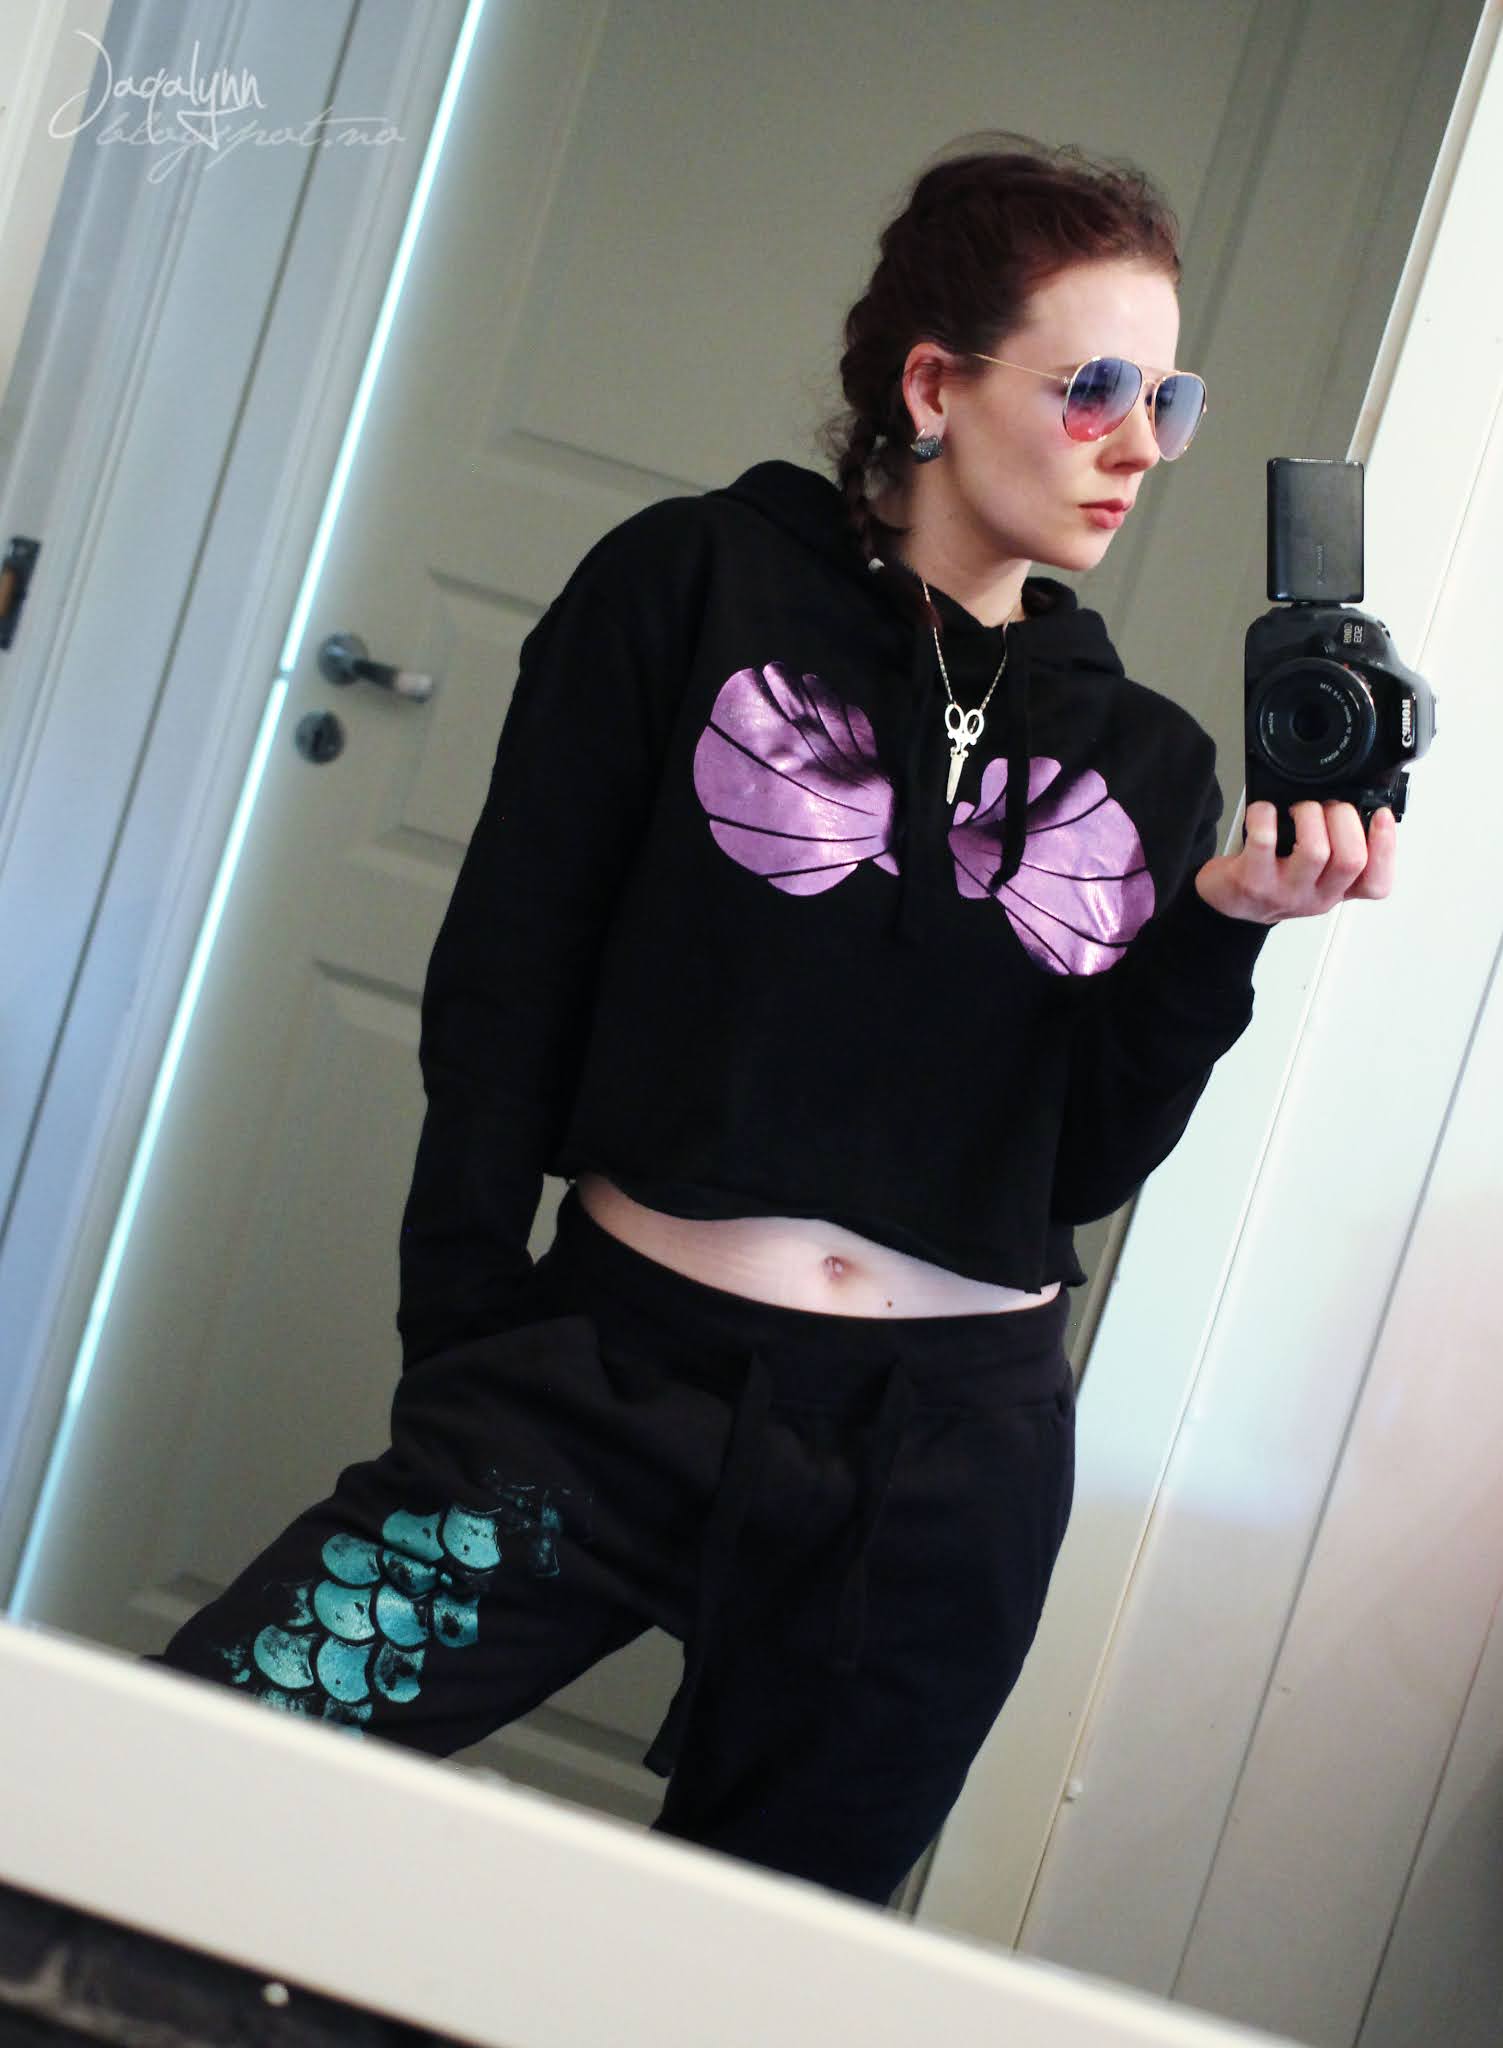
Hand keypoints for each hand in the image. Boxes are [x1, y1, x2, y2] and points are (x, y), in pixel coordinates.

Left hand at [1194, 800, 1397, 924]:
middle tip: (1327, 807)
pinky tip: (1264, 812)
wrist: (1227, 900)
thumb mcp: (1312, 873)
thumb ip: (1337, 849)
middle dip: (1344, 819)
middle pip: (1351, 860)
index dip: (1386, 847)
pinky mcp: (1252, 881)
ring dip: (1309, 815)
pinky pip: (1265, 840)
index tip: (1381, 816)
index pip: (1376, 883)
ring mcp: (1284, 892)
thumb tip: (1357, 804)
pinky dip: (1265, 815)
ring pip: (1316, 851)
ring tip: (1297, 809)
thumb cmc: (1271, 878)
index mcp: (1336, 891)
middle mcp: (1315, 896)